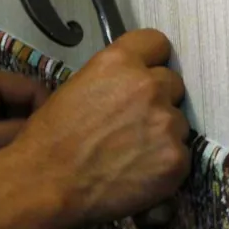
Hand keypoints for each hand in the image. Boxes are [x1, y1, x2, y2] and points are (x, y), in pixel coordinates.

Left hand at [0, 62, 49, 178]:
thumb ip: (12, 138)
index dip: (53, 119)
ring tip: (36, 172)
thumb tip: (58, 143)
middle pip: (28, 108)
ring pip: (15, 125)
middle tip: (53, 166)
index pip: (36, 91)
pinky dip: (6, 154)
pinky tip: (14, 174)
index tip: (63, 151)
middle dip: (38, 134)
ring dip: (21, 146)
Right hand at [2, 28, 189, 228]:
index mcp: (120, 62)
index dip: (151, 61)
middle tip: (134, 123)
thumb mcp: (77, 88)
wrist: (47, 183)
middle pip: (173, 84)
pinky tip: (138, 174)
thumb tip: (132, 86)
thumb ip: (113, 80)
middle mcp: (148, 86)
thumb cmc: (51, 139)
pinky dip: (165, 166)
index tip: (146, 75)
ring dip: (162, 135)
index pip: (157, 44)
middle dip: (159, 100)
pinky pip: (181, 156)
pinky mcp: (176, 158)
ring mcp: (166, 123)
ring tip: (131, 154)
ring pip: (178, 123)